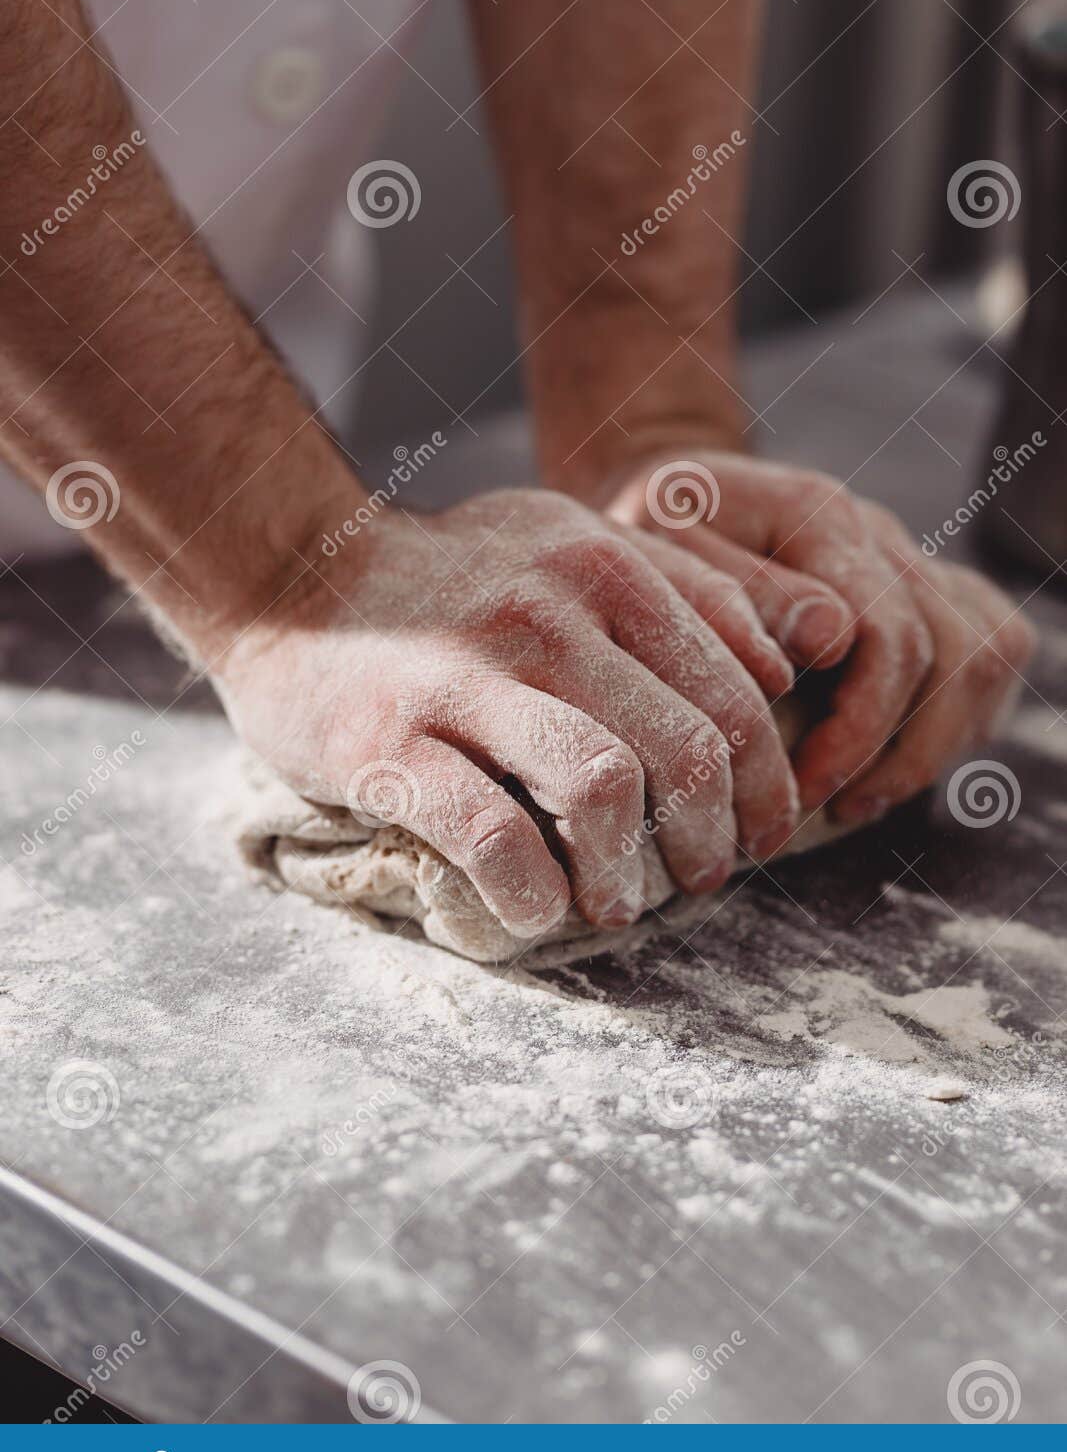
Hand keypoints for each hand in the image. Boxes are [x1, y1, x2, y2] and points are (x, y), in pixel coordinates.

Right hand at [215, 489, 800, 938]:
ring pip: (604, 790)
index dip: (765, 781)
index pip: (733, 692)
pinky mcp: (389, 741)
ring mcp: (464, 675)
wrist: (291, 570)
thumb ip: (681, 586)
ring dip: (628, 872)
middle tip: (701, 878)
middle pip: (686, 751)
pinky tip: (534, 909)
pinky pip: (493, 836)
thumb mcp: (571, 543)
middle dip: (713, 839)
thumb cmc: (448, 578)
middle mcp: (546, 612)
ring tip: (617, 901)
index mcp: (604, 567)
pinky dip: (531, 892)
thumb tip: (791, 666)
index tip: (756, 829)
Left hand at [599, 449, 1035, 816]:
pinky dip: (960, 711)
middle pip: (952, 652)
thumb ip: (739, 593)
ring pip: (985, 653)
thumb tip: (830, 641)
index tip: (801, 785)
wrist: (659, 505)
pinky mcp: (917, 584)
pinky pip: (991, 644)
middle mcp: (876, 532)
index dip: (859, 727)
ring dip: (933, 741)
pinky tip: (894, 759)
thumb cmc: (645, 538)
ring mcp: (905, 556)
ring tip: (859, 797)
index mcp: (816, 515)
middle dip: (893, 749)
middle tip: (821, 804)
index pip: (889, 633)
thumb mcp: (658, 552)